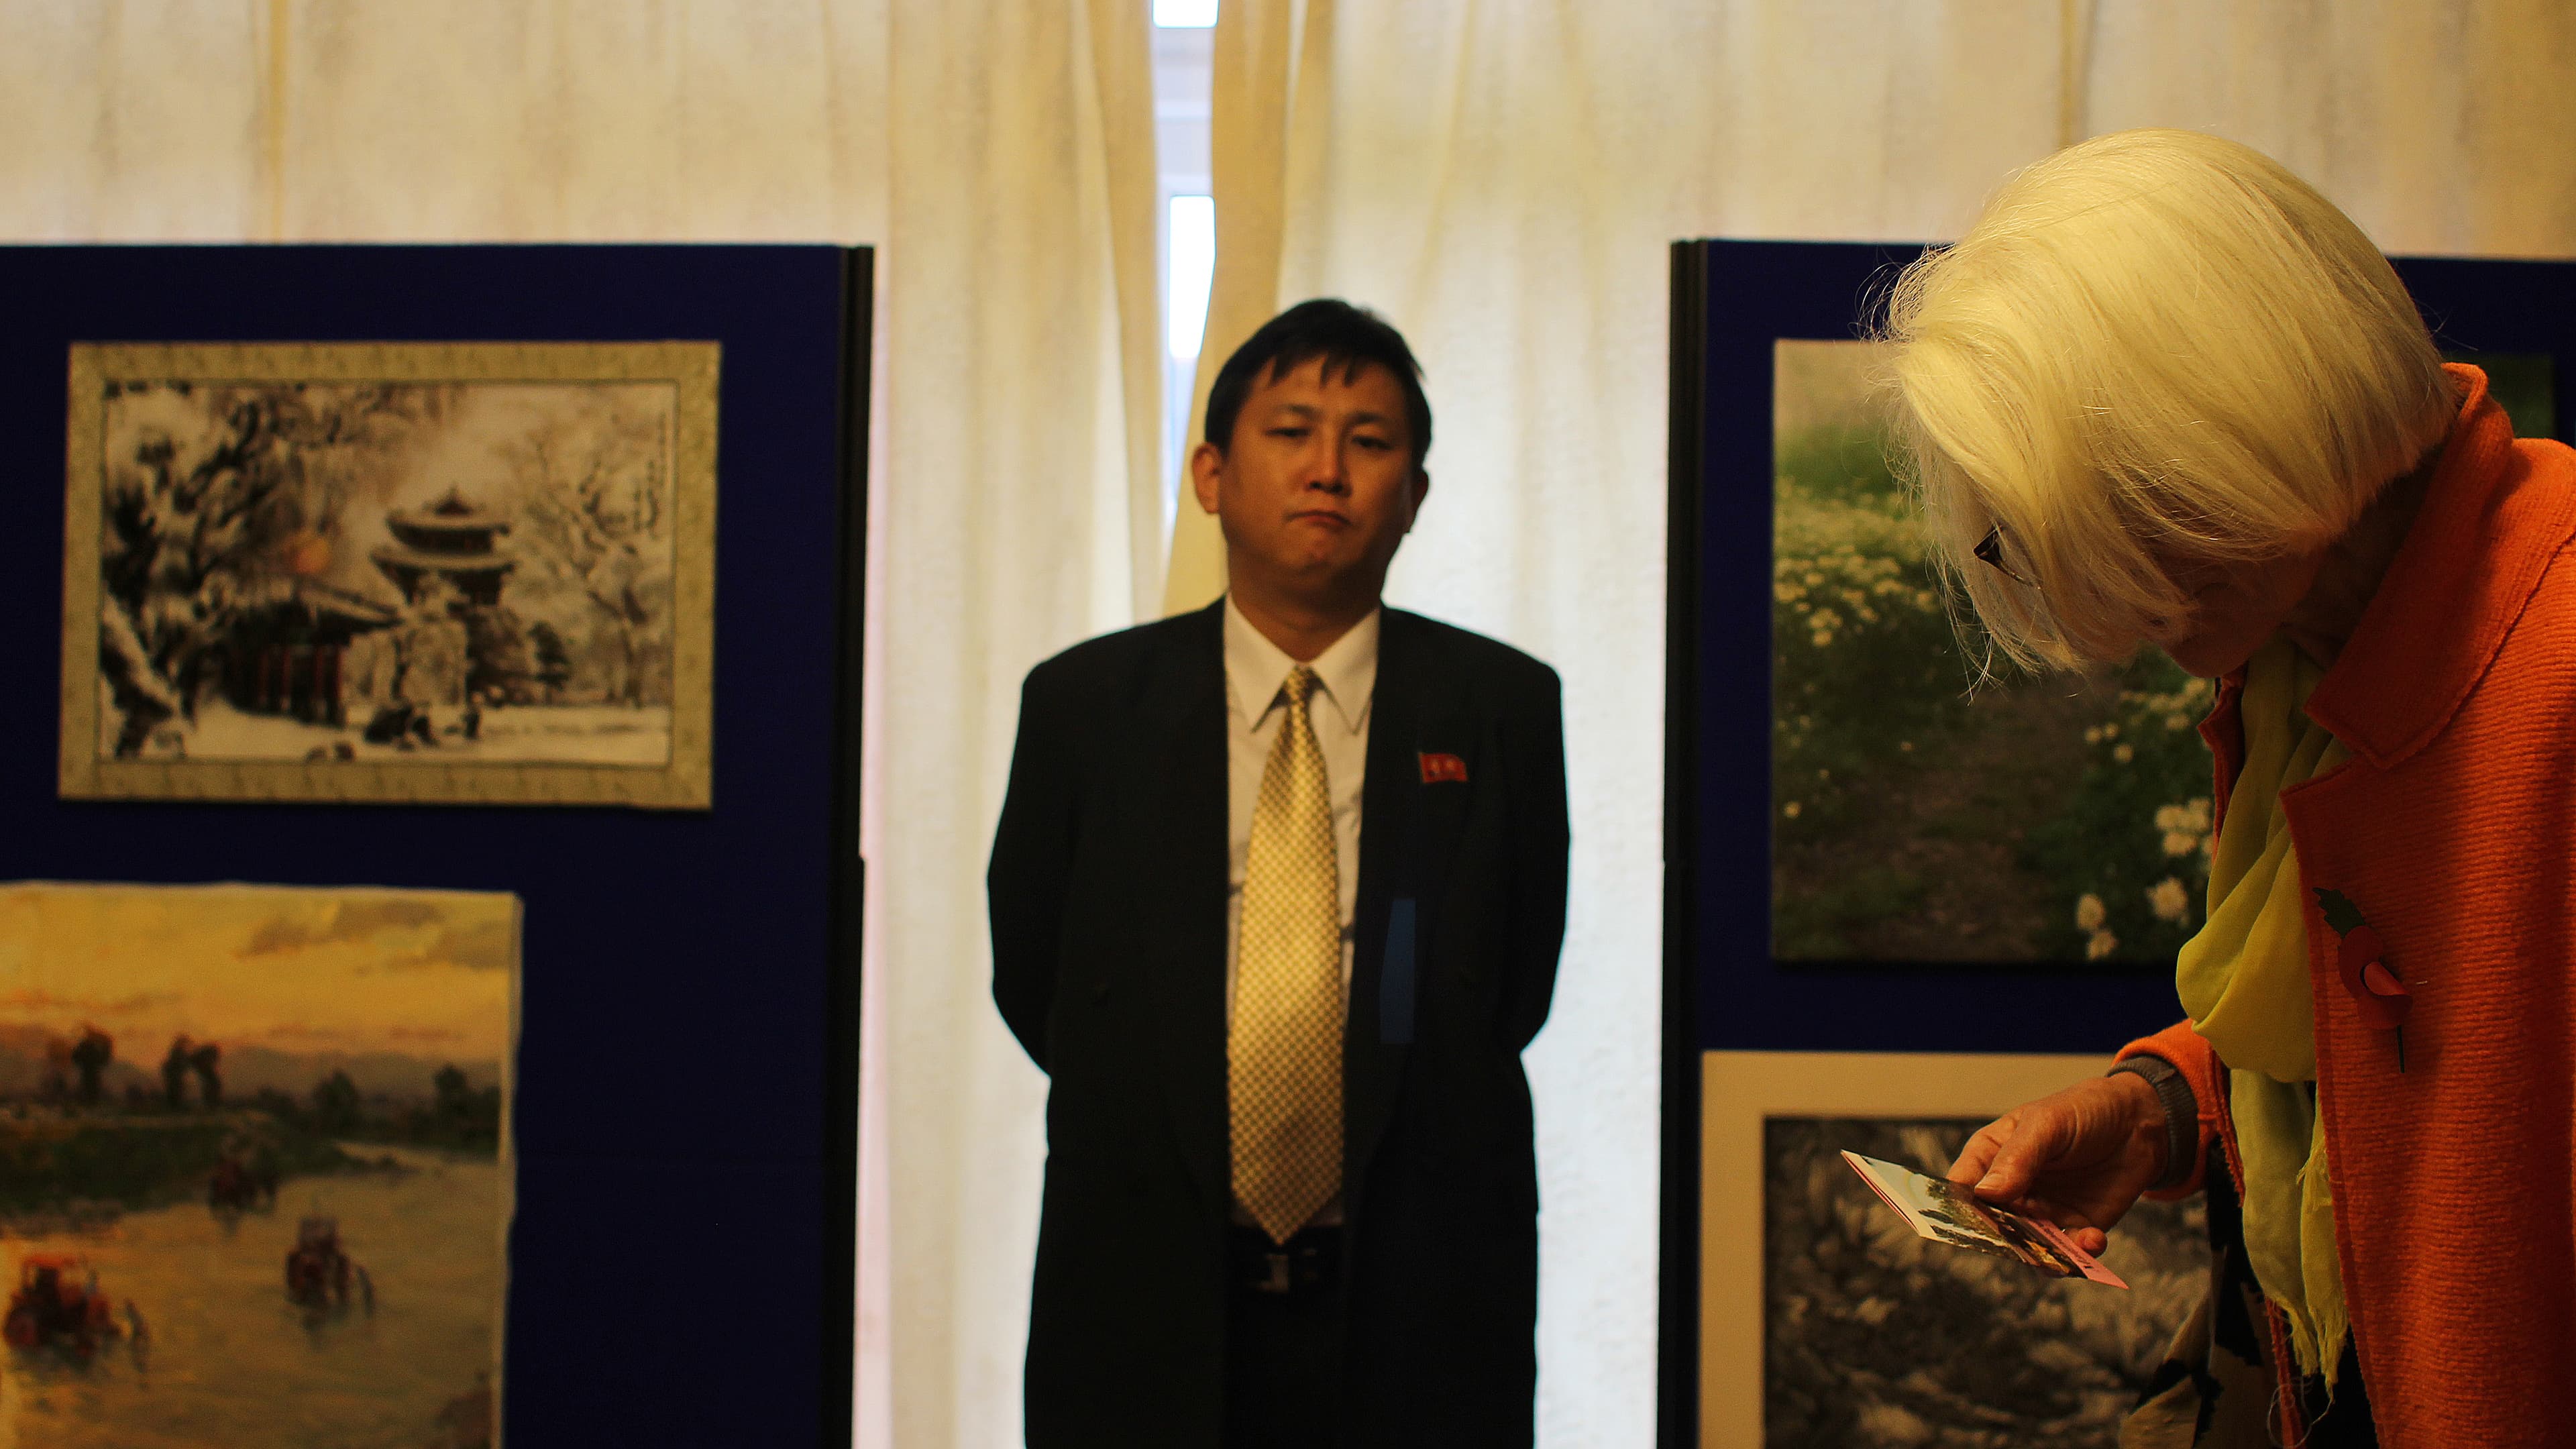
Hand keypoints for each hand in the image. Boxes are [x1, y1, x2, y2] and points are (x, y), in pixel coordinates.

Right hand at [1946, 1073, 2168, 1257]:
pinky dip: (2077, 1256)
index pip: (1963, 1187)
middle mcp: (2011, 1189)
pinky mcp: (2075, 1226)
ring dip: (2040, 1254)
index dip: (1958, 1208)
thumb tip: (1985, 1193)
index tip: (1965, 1224)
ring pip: (2027, 1245)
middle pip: (1991, 1224)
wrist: (2139, 1122)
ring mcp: (2042, 1211)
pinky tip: (2091, 1239)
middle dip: (2001, 1239)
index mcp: (1991, 1156)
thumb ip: (2017, 1157)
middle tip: (2017, 1243)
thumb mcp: (2046, 1123)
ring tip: (2059, 1251)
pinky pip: (2068, 1252)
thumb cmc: (2083, 1110)